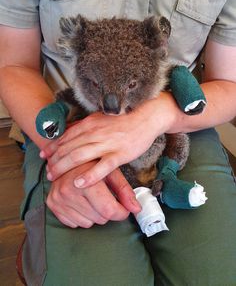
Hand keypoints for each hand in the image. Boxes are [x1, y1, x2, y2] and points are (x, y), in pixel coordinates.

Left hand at [41, 95, 177, 187]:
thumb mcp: (100, 118)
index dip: (52, 148)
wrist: (146, 116)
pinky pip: (102, 166)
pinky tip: (79, 183)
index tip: (44, 156)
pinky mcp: (120, 154)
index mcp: (89, 124)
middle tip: (47, 172)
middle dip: (54, 161)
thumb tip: (69, 131)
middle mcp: (95, 133)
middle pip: (68, 148)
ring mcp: (107, 144)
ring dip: (64, 168)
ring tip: (54, 178)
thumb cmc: (123, 118)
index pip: (65, 137)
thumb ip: (85, 125)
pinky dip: (89, 175)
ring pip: (79, 156)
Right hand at [46, 161, 140, 227]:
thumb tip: (137, 209)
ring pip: (88, 223)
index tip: (123, 207)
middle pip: (100, 219)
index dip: (121, 212)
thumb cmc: (92, 163)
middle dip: (107, 210)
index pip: (109, 211)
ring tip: (91, 196)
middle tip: (104, 195)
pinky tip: (80, 200)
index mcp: (86, 182)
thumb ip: (125, 191)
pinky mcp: (52, 204)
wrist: (67, 156)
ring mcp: (58, 199)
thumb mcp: (111, 172)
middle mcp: (69, 191)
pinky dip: (81, 215)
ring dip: (94, 213)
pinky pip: (74, 223)